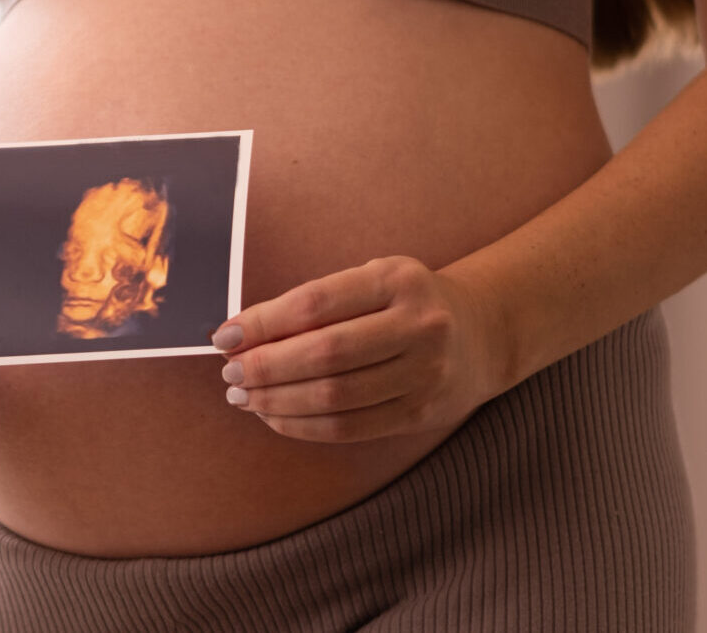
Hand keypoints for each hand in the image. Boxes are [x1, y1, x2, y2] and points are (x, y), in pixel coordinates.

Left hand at [211, 255, 512, 443]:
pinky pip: (349, 427)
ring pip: (335, 397)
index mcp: (398, 280)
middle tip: (230, 374)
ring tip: (244, 396)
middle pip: (325, 354)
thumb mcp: (374, 280)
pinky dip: (302, 425)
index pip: (316, 303)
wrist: (482, 334)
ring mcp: (425, 373)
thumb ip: (319, 301)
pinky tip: (274, 416)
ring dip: (277, 401)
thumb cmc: (406, 303)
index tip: (225, 336)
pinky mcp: (421, 412)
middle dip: (266, 367)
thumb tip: (244, 334)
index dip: (263, 322)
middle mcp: (419, 325)